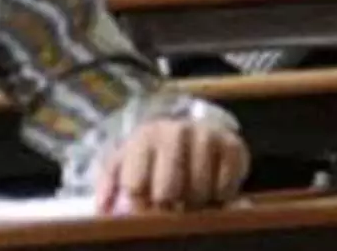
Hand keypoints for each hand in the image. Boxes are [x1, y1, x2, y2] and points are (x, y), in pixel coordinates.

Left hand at [95, 119, 249, 212]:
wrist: (196, 128)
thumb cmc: (155, 154)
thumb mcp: (127, 162)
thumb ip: (110, 184)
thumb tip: (104, 209)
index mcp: (145, 136)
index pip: (135, 184)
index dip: (138, 206)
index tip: (144, 209)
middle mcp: (176, 131)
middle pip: (167, 191)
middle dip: (166, 205)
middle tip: (169, 203)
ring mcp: (207, 136)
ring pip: (197, 191)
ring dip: (193, 202)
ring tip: (189, 196)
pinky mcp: (233, 145)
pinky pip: (225, 189)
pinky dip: (218, 197)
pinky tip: (211, 188)